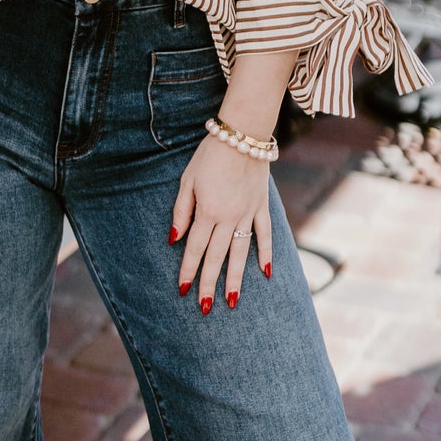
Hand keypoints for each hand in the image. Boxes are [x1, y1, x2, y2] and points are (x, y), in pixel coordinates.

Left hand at [170, 134, 273, 312]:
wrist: (243, 133)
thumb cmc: (209, 155)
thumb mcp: (187, 180)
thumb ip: (181, 211)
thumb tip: (174, 239)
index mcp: (207, 210)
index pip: (195, 248)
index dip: (189, 271)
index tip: (184, 291)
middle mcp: (228, 216)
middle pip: (217, 256)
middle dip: (210, 283)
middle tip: (205, 307)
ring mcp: (248, 213)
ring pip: (241, 252)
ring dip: (236, 279)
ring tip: (232, 302)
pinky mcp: (262, 206)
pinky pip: (265, 234)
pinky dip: (266, 254)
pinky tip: (265, 273)